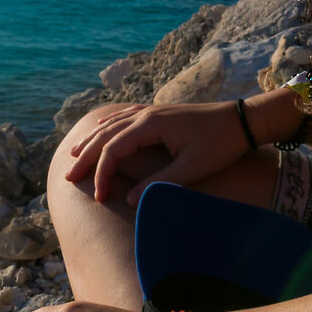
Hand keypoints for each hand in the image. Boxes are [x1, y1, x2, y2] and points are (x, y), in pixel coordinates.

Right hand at [60, 100, 260, 206]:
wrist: (244, 120)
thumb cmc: (222, 144)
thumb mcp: (192, 167)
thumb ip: (159, 182)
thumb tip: (128, 199)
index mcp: (151, 125)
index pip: (114, 150)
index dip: (102, 174)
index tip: (98, 197)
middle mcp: (147, 114)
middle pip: (106, 135)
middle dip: (85, 157)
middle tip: (67, 177)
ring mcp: (153, 111)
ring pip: (113, 125)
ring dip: (93, 141)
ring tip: (75, 154)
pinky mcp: (161, 114)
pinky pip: (125, 117)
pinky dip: (109, 127)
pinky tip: (103, 131)